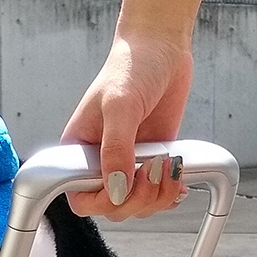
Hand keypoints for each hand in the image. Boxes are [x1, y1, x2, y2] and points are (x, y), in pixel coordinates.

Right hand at [61, 30, 193, 219]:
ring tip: (169, 166)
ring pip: (136, 206)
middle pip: (112, 208)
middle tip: (153, 168)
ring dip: (158, 196)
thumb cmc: (131, 67)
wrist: (161, 48)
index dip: (102, 201)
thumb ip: (116, 150)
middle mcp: (100, 163)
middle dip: (138, 198)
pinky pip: (156, 195)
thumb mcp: (120, 106)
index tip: (123, 186)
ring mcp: (127, 164)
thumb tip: (117, 189)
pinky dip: (170, 194)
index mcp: (78, 152)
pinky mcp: (150, 161)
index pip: (80, 198)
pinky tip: (178, 180)